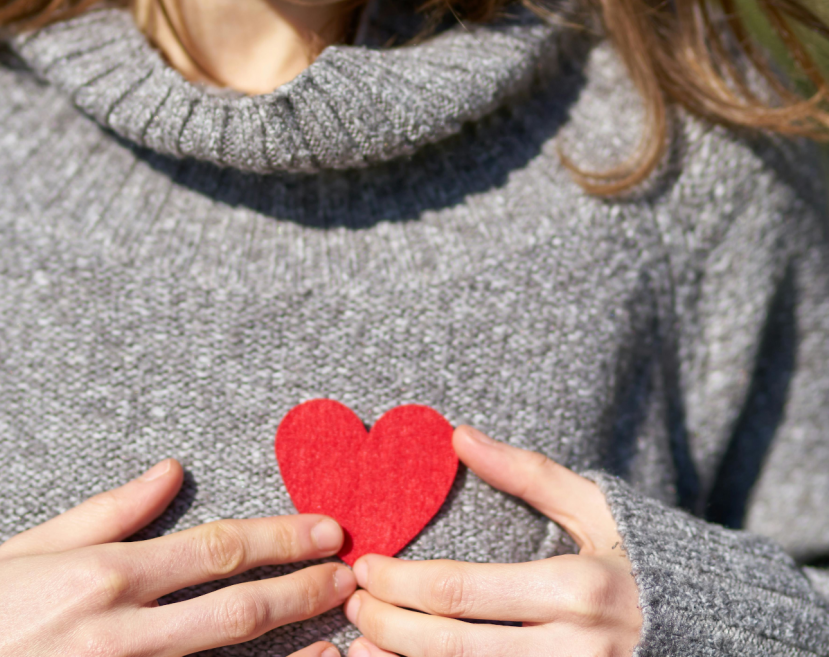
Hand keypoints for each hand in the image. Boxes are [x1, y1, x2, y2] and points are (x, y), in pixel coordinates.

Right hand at [0, 459, 354, 656]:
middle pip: (233, 604)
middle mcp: (120, 627)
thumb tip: (171, 470)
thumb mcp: (34, 545)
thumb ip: (111, 510)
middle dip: (300, 586)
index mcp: (105, 573)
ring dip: (291, 645)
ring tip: (342, 634)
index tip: (326, 529)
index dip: (278, 538)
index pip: (213, 549)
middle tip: (350, 575)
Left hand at [343, 426, 641, 656]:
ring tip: (359, 647)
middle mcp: (574, 648)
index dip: (399, 582)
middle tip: (352, 604)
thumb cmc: (646, 561)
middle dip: (388, 625)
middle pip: (451, 645)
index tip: (366, 566)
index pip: (459, 590)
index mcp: (576, 589)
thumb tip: (460, 434)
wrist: (718, 631)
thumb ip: (528, 473)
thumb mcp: (597, 508)